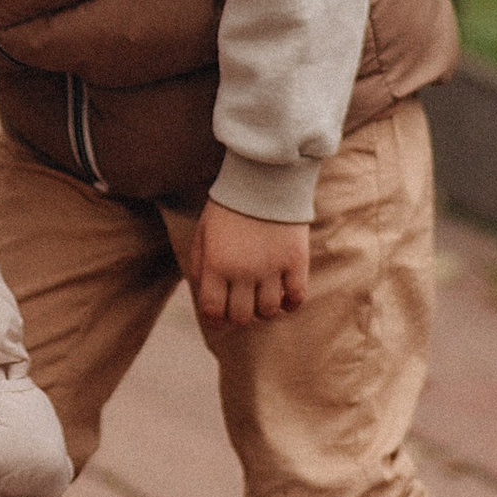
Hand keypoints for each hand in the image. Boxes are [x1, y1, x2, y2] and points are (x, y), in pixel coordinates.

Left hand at [181, 197, 311, 330]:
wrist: (264, 177)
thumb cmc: (229, 204)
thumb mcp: (204, 231)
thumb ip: (200, 264)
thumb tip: (203, 293)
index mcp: (216, 264)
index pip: (212, 310)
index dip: (215, 318)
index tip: (219, 315)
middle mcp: (243, 271)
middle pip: (241, 316)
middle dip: (239, 315)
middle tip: (242, 305)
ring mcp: (271, 268)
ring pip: (269, 311)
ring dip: (264, 310)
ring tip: (262, 297)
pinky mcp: (296, 262)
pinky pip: (296, 297)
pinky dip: (290, 303)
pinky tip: (284, 296)